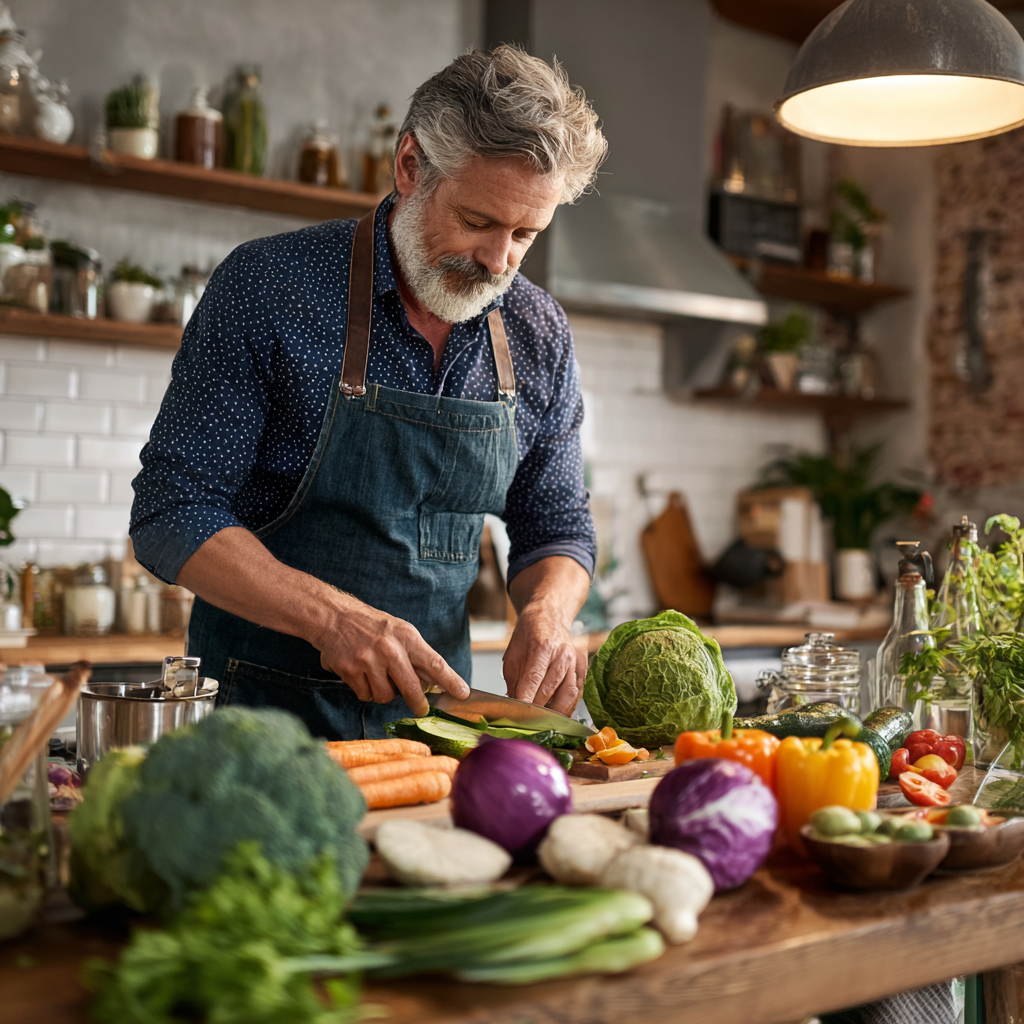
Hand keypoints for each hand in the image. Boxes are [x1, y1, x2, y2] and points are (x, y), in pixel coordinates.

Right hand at [311, 592, 468, 715]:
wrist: (335, 617)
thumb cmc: (372, 626)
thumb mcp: (400, 631)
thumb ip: (416, 655)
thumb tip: (434, 682)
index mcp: (406, 637)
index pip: (435, 663)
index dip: (451, 681)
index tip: (462, 694)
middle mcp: (389, 649)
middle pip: (412, 688)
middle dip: (418, 702)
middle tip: (421, 708)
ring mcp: (368, 661)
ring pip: (385, 696)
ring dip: (384, 693)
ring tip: (379, 676)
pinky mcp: (349, 671)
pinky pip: (365, 695)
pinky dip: (366, 690)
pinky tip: (362, 674)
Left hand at [502, 608, 586, 715]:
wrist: (549, 616)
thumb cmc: (529, 635)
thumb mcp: (513, 654)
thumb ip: (514, 681)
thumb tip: (515, 705)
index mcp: (542, 646)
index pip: (533, 679)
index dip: (525, 699)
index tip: (518, 714)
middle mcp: (563, 654)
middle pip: (550, 689)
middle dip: (537, 709)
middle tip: (527, 722)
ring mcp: (575, 661)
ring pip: (568, 694)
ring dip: (555, 712)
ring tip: (543, 722)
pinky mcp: (583, 668)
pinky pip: (578, 693)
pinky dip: (568, 707)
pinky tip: (558, 715)